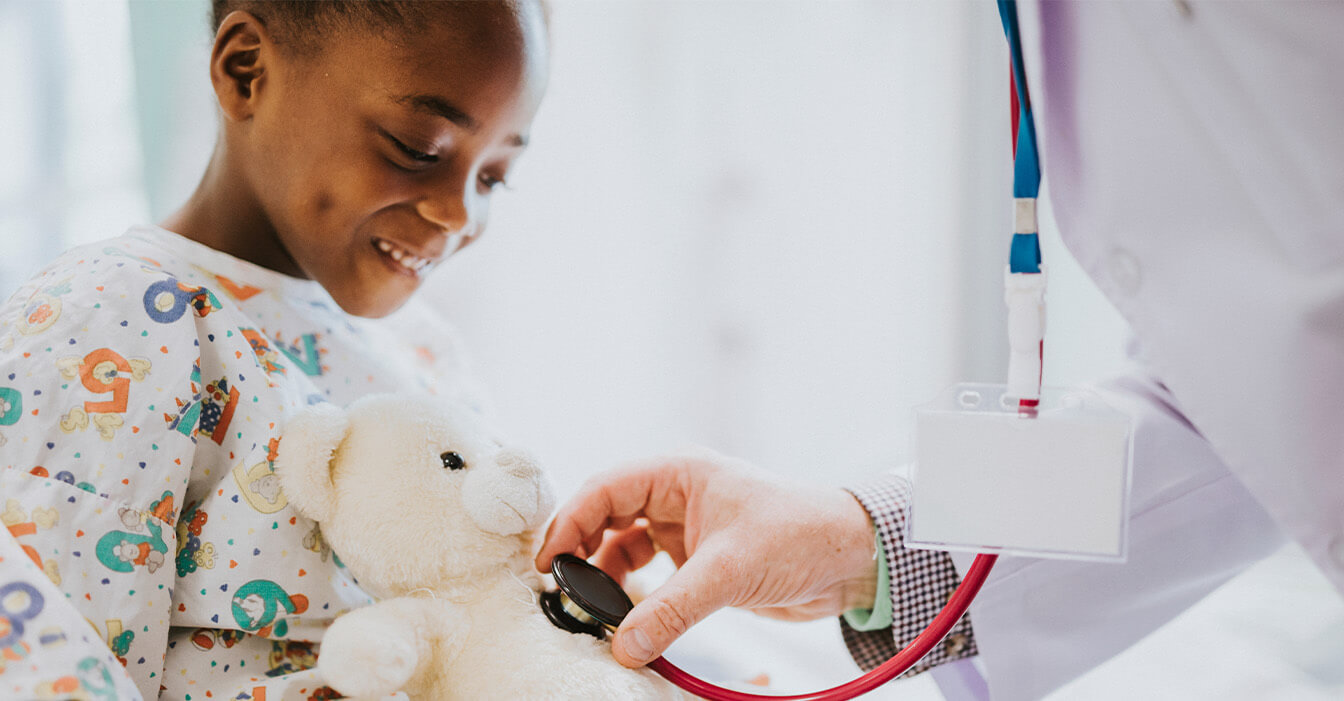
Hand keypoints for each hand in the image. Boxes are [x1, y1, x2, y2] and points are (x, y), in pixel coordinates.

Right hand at [535, 449, 877, 667]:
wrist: (853, 558)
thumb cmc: (801, 535)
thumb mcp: (729, 571)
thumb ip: (671, 609)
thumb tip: (622, 645)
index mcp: (680, 472)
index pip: (605, 489)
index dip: (570, 523)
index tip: (548, 564)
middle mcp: (677, 494)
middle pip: (607, 517)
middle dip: (582, 552)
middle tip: (561, 591)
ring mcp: (687, 527)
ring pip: (625, 547)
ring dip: (607, 577)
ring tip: (593, 611)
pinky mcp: (699, 559)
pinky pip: (651, 574)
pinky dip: (634, 595)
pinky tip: (627, 619)